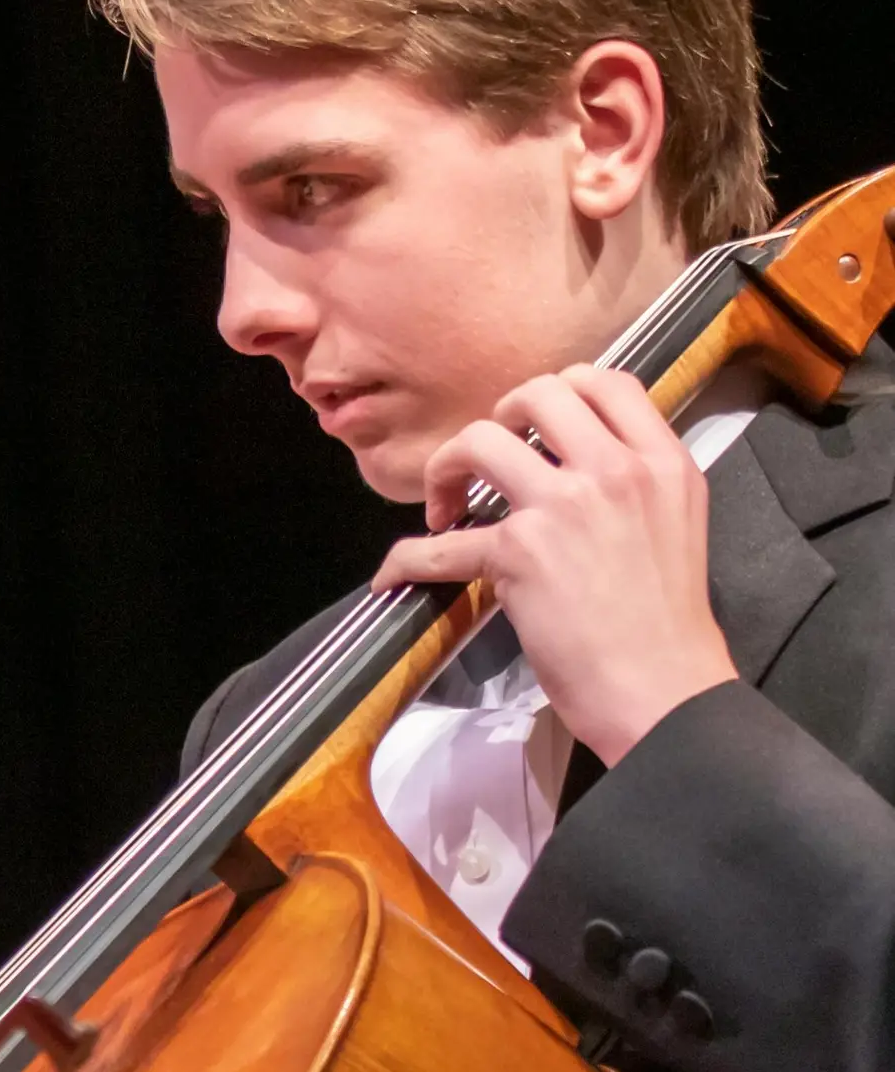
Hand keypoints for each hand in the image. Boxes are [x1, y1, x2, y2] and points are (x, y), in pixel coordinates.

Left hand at [374, 365, 736, 764]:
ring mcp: (565, 506)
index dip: (558, 392)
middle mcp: (616, 471)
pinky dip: (405, 560)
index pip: (607, 381)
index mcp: (663, 461)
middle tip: (484, 463)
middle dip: (496, 420)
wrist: (663, 689)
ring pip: (479, 441)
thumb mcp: (675, 524)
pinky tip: (395, 573)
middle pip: (537, 394)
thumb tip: (576, 467)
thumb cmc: (667, 624)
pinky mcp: (519, 553)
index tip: (532, 428)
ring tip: (446, 509)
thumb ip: (634, 484)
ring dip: (446, 468)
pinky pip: (437, 545)